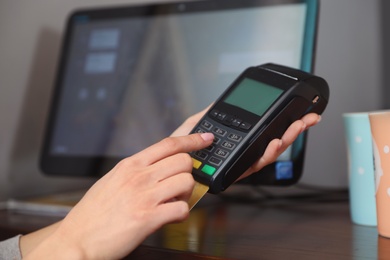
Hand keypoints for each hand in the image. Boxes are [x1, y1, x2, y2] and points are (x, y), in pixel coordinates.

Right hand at [25, 133, 213, 259]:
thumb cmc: (92, 213)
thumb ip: (136, 171)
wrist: (76, 240)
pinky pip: (182, 209)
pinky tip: (169, 217)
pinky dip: (181, 214)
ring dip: (185, 194)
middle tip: (178, 186)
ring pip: (186, 182)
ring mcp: (144, 196)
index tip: (206, 139)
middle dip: (188, 173)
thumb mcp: (112, 180)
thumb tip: (159, 167)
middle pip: (184, 161)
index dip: (192, 139)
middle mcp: (139, 177)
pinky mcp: (148, 218)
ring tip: (172, 202)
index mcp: (130, 165)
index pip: (169, 144)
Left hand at [171, 108, 320, 179]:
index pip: (265, 131)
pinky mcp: (235, 172)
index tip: (299, 112)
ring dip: (286, 140)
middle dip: (295, 129)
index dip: (282, 123)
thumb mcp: (196, 123)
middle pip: (274, 141)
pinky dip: (266, 154)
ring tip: (296, 127)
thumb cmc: (181, 148)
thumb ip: (211, 112)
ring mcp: (240, 163)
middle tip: (310, 118)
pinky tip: (274, 142)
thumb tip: (221, 101)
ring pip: (269, 153)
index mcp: (237, 140)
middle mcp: (242, 152)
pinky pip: (254, 164)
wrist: (169, 164)